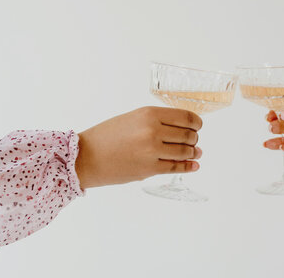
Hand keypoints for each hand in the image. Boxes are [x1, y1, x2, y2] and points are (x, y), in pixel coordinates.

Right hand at [76, 107, 202, 188]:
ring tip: (195, 153)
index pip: (185, 116)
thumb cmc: (107, 136)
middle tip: (193, 141)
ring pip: (184, 152)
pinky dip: (188, 167)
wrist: (85, 157)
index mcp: (149, 114)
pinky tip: (194, 165)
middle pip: (188, 135)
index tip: (198, 126)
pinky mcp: (149, 169)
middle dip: (194, 139)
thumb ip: (156, 121)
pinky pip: (176, 167)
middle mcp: (153, 130)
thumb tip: (184, 129)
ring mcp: (152, 151)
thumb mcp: (133, 118)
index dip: (196, 122)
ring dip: (193, 153)